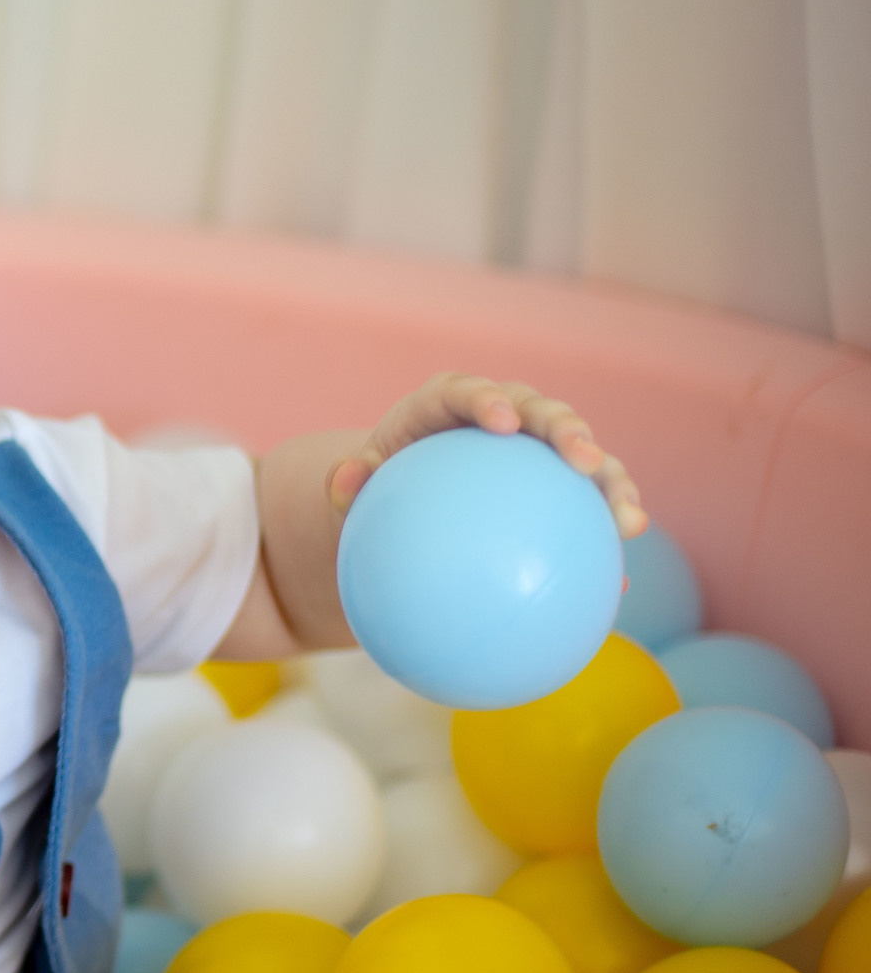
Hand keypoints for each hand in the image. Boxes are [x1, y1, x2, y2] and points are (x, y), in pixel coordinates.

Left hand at [330, 373, 646, 538]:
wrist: (405, 504)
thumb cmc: (377, 490)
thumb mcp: (355, 487)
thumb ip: (350, 481)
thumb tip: (343, 482)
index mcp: (445, 405)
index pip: (467, 393)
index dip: (490, 399)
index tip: (504, 421)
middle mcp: (502, 417)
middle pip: (543, 416)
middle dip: (570, 432)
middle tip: (584, 461)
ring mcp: (534, 452)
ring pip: (583, 459)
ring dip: (613, 484)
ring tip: (628, 520)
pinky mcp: (554, 488)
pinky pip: (584, 511)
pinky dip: (600, 539)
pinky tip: (619, 579)